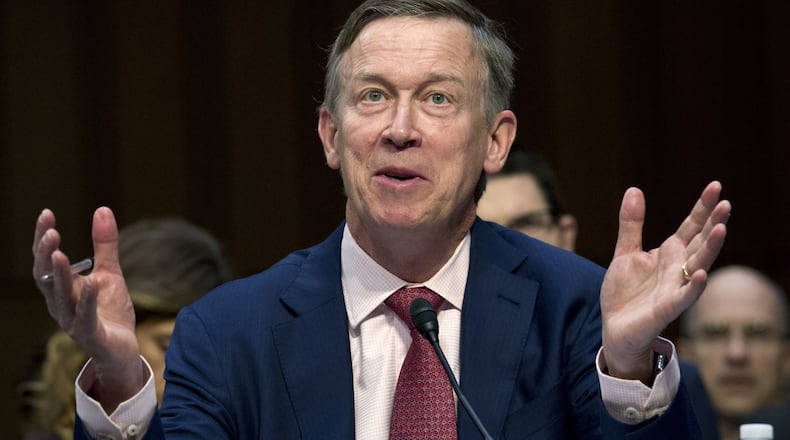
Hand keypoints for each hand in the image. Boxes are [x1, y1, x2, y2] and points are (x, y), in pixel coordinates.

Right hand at [32, 207, 143, 410]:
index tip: (46, 214)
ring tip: (59, 252)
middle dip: (45, 255)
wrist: (123, 349)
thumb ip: (105, 245)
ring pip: (60, 298)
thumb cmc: (109, 311)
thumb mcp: (110, 272)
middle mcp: (61, 304)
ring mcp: (73, 321)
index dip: (42, 238)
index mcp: (61, 288)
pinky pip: (85, 317)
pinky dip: (87, 300)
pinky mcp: (90, 335)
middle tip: (50, 232)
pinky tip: (92, 282)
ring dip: (59, 275)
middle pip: (46, 278)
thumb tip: (102, 209)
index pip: (46, 261)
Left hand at [600, 181, 730, 381]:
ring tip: (721, 228)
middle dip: (713, 224)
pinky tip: (702, 273)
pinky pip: (684, 297)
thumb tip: (635, 189)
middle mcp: (678, 269)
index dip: (702, 208)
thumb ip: (631, 224)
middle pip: (700, 242)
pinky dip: (694, 286)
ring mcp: (675, 288)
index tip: (715, 186)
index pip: (691, 227)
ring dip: (710, 248)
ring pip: (699, 266)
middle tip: (726, 203)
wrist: (615, 328)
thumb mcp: (625, 252)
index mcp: (669, 253)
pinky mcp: (666, 308)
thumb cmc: (625, 292)